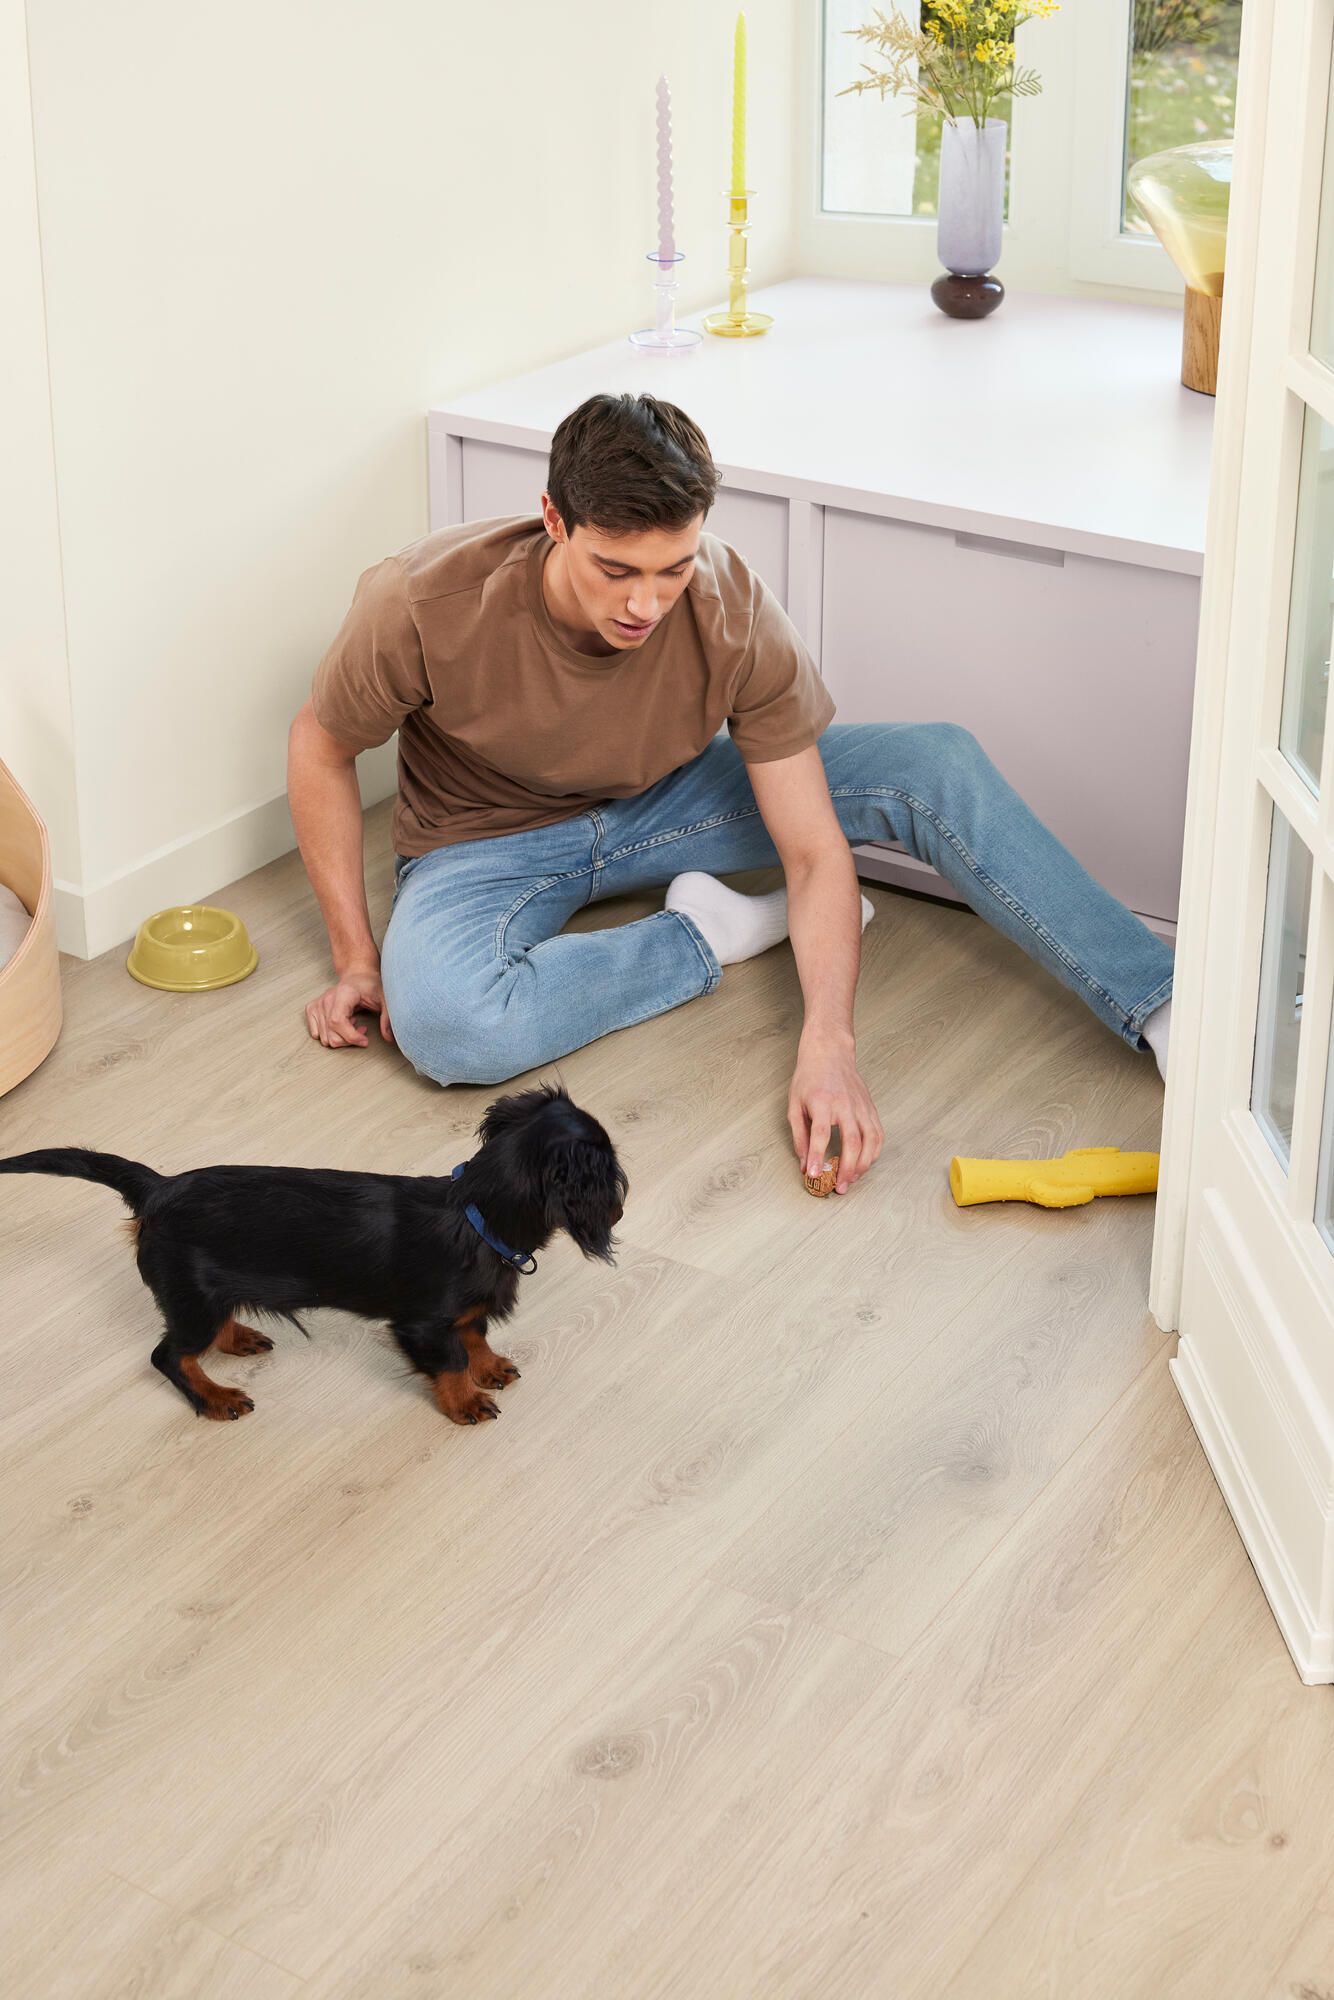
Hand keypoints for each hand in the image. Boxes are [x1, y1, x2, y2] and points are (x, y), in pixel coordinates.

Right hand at [305, 966, 392, 1049]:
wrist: (357, 975)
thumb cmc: (369, 985)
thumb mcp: (384, 999)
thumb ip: (387, 1018)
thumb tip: (389, 1037)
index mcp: (342, 994)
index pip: (338, 1022)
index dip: (351, 1036)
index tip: (365, 1040)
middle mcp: (326, 999)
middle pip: (330, 1034)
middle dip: (348, 1041)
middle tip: (362, 1031)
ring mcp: (317, 1004)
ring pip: (324, 1037)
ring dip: (340, 1038)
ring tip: (353, 1025)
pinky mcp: (312, 1009)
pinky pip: (316, 1033)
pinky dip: (329, 1035)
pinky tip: (341, 1025)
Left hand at [788, 1038, 882, 1194]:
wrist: (830, 1054)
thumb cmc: (809, 1079)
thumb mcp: (794, 1105)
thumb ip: (799, 1136)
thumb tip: (804, 1163)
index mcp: (821, 1102)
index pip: (821, 1134)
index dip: (818, 1156)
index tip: (815, 1175)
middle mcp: (845, 1105)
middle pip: (851, 1141)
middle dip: (846, 1168)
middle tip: (839, 1187)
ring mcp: (861, 1106)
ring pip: (870, 1140)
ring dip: (863, 1164)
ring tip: (852, 1179)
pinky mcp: (871, 1108)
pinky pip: (878, 1134)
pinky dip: (874, 1152)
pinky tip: (865, 1163)